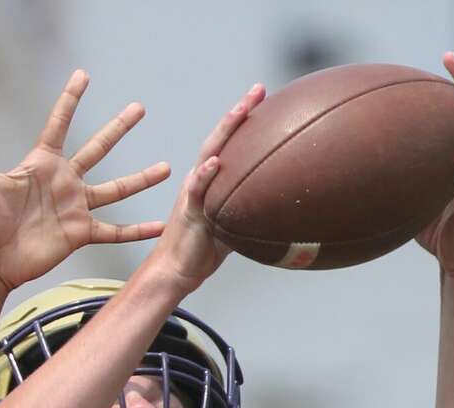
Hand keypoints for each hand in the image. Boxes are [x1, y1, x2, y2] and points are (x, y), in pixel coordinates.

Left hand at [0, 70, 171, 291]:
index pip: (59, 123)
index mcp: (42, 163)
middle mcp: (64, 181)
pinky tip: (159, 226)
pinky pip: (114, 231)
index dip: (70, 99)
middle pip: (98, 148)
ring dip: (140, 179)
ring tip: (167, 167)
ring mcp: (75, 207)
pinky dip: (136, 231)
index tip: (83, 74)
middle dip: (118, 127)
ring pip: (115, 188)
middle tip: (139, 107)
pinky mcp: (80, 234)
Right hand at [155, 83, 265, 293]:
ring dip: (225, 131)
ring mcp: (193, 194)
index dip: (244, 121)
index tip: (264, 97)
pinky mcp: (189, 213)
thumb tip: (278, 209)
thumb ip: (248, 211)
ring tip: (241, 110)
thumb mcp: (232, 226)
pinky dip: (205, 175)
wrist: (175, 272)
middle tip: (258, 89)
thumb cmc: (202, 251)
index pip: (228, 144)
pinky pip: (197, 191)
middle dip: (239, 113)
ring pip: (208, 155)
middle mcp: (199, 181)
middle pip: (219, 139)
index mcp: (209, 182)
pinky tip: (215, 161)